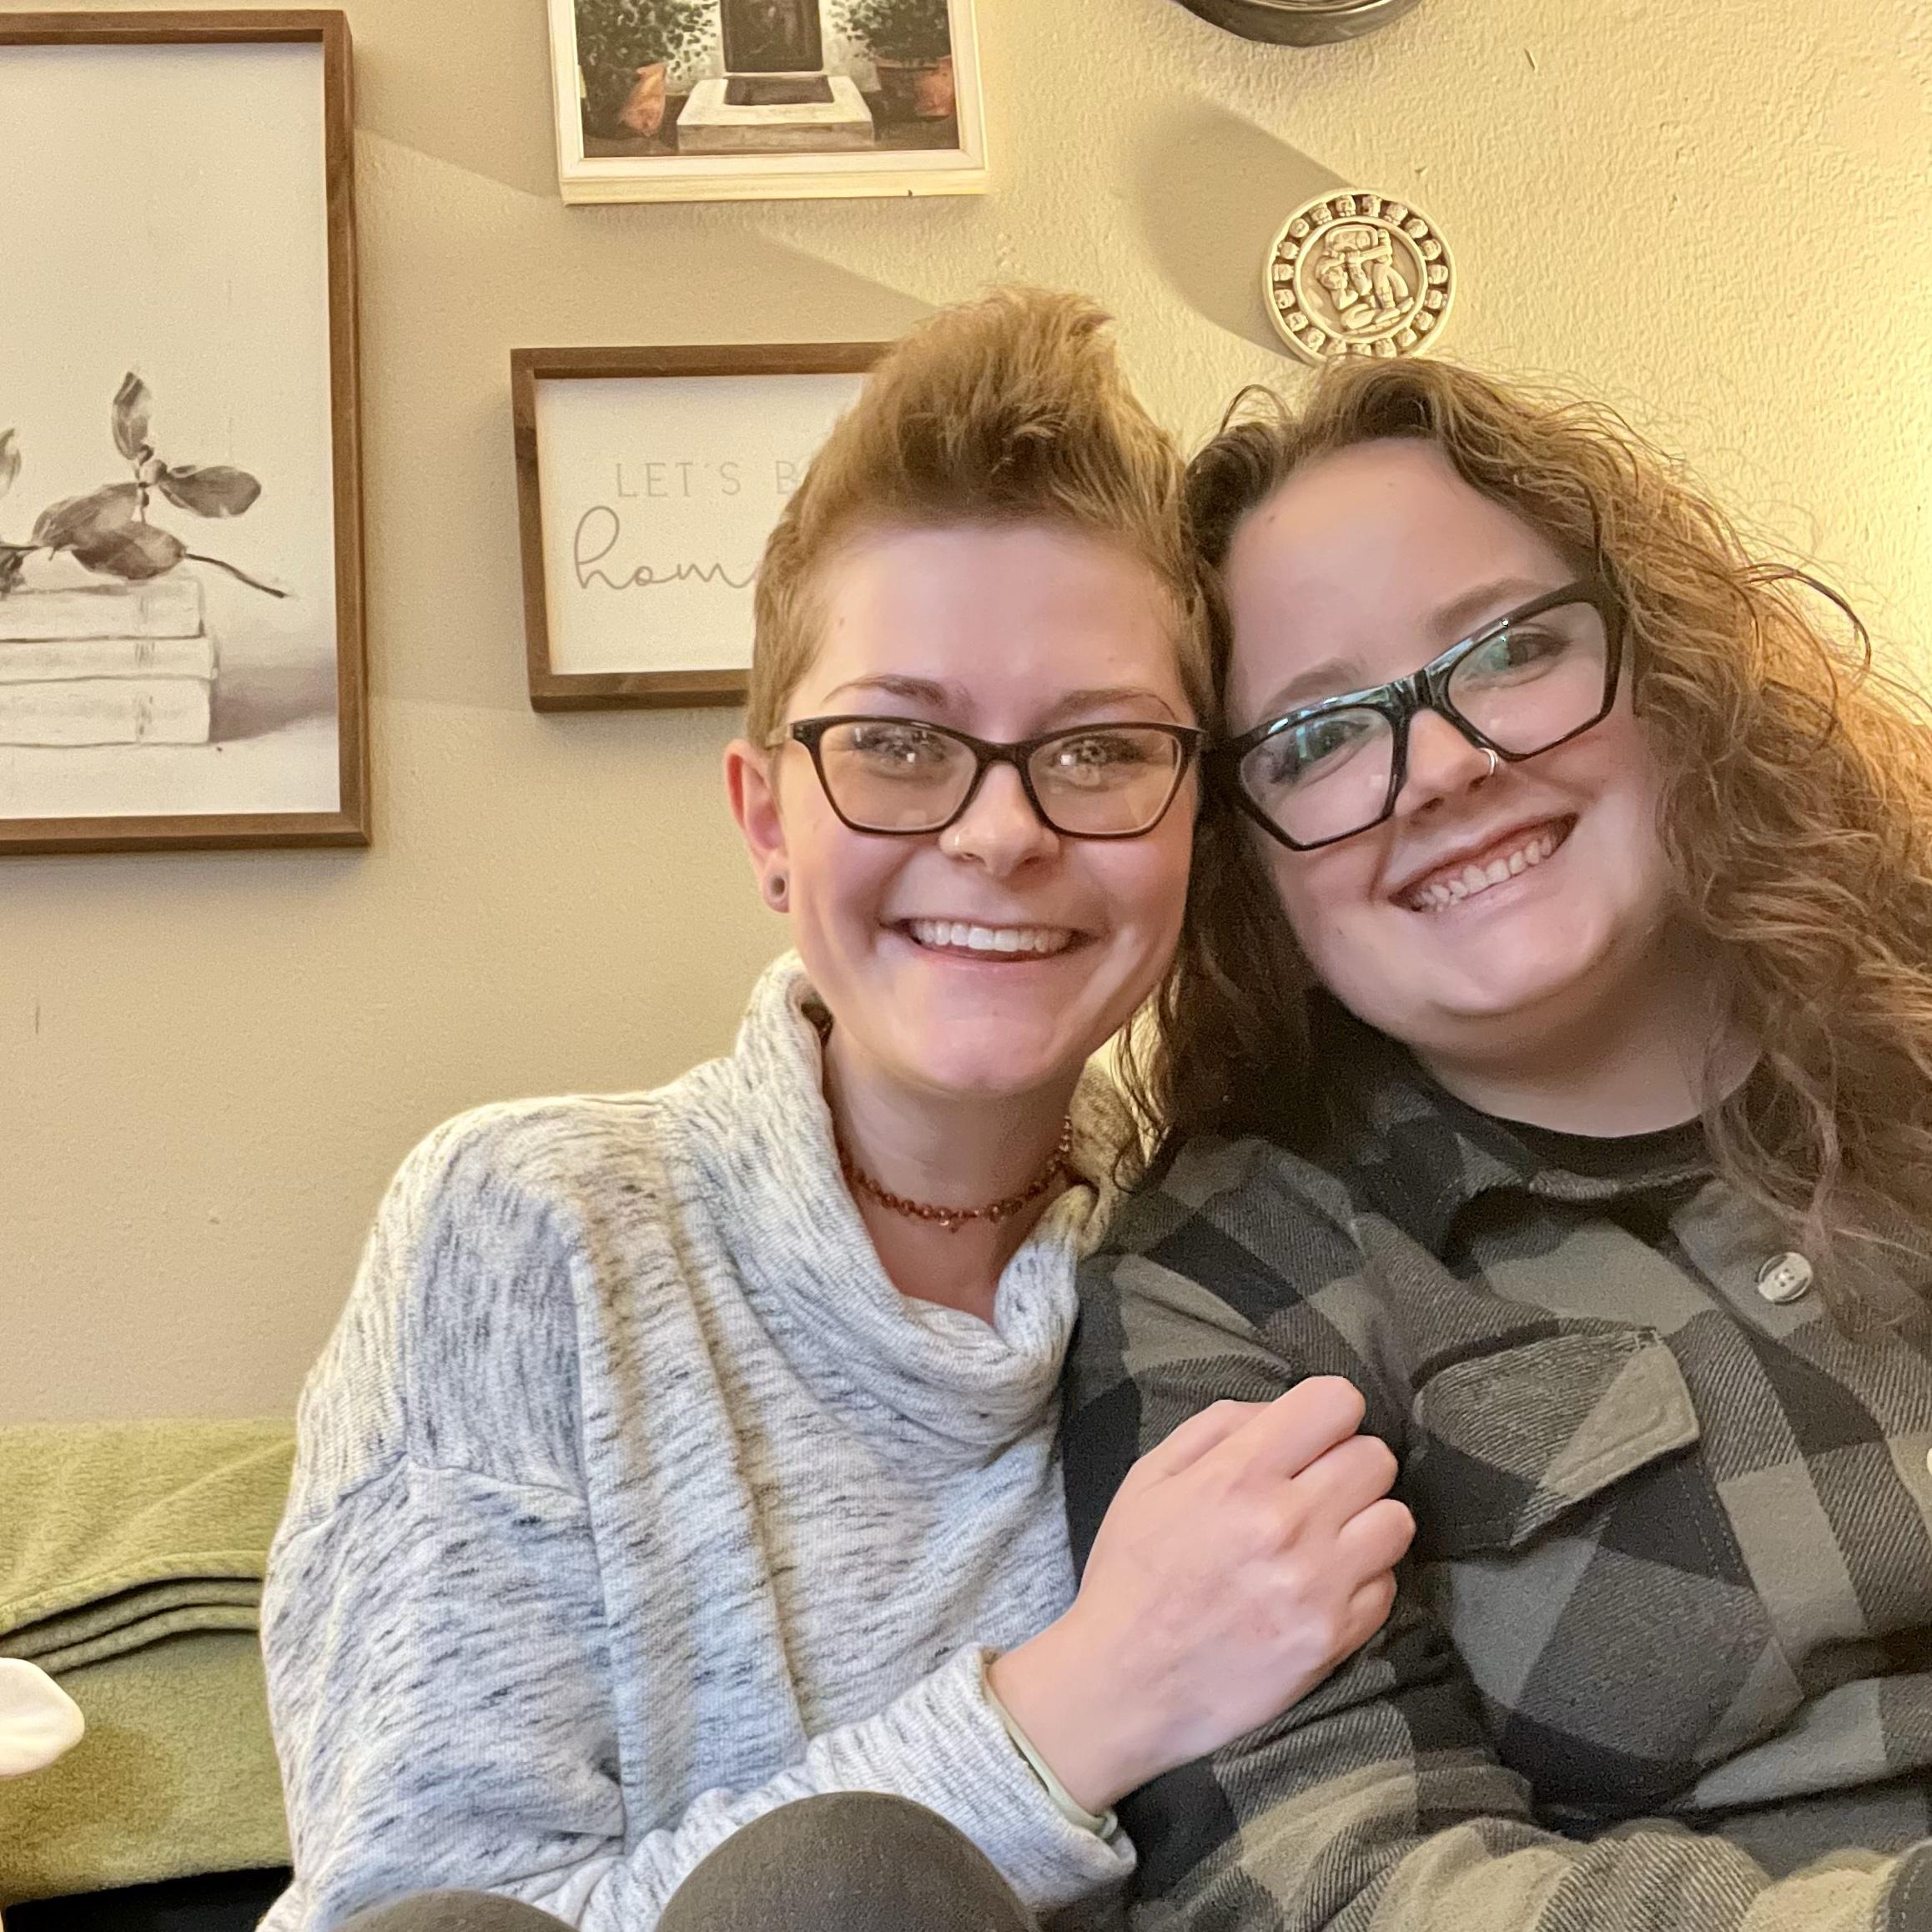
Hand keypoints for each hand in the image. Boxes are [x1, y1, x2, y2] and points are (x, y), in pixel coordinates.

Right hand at [992, 1378, 1412, 1812]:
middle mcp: (1287, 1522)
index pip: (1337, 1402)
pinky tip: (1323, 1587)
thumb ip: (1217, 1427)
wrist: (1122, 1685)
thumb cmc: (1131, 1574)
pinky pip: (1387, 1586)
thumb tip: (1280, 1412)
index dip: (1327, 1413)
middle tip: (1317, 1490)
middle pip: (1376, 1458)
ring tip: (1330, 1538)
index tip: (1311, 1436)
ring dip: (1366, 1522)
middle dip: (1348, 1464)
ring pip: (1396, 1520)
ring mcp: (1317, 1585)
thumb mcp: (1150, 1478)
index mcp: (1239, 1473)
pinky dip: (1362, 1582)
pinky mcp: (1334, 1640)